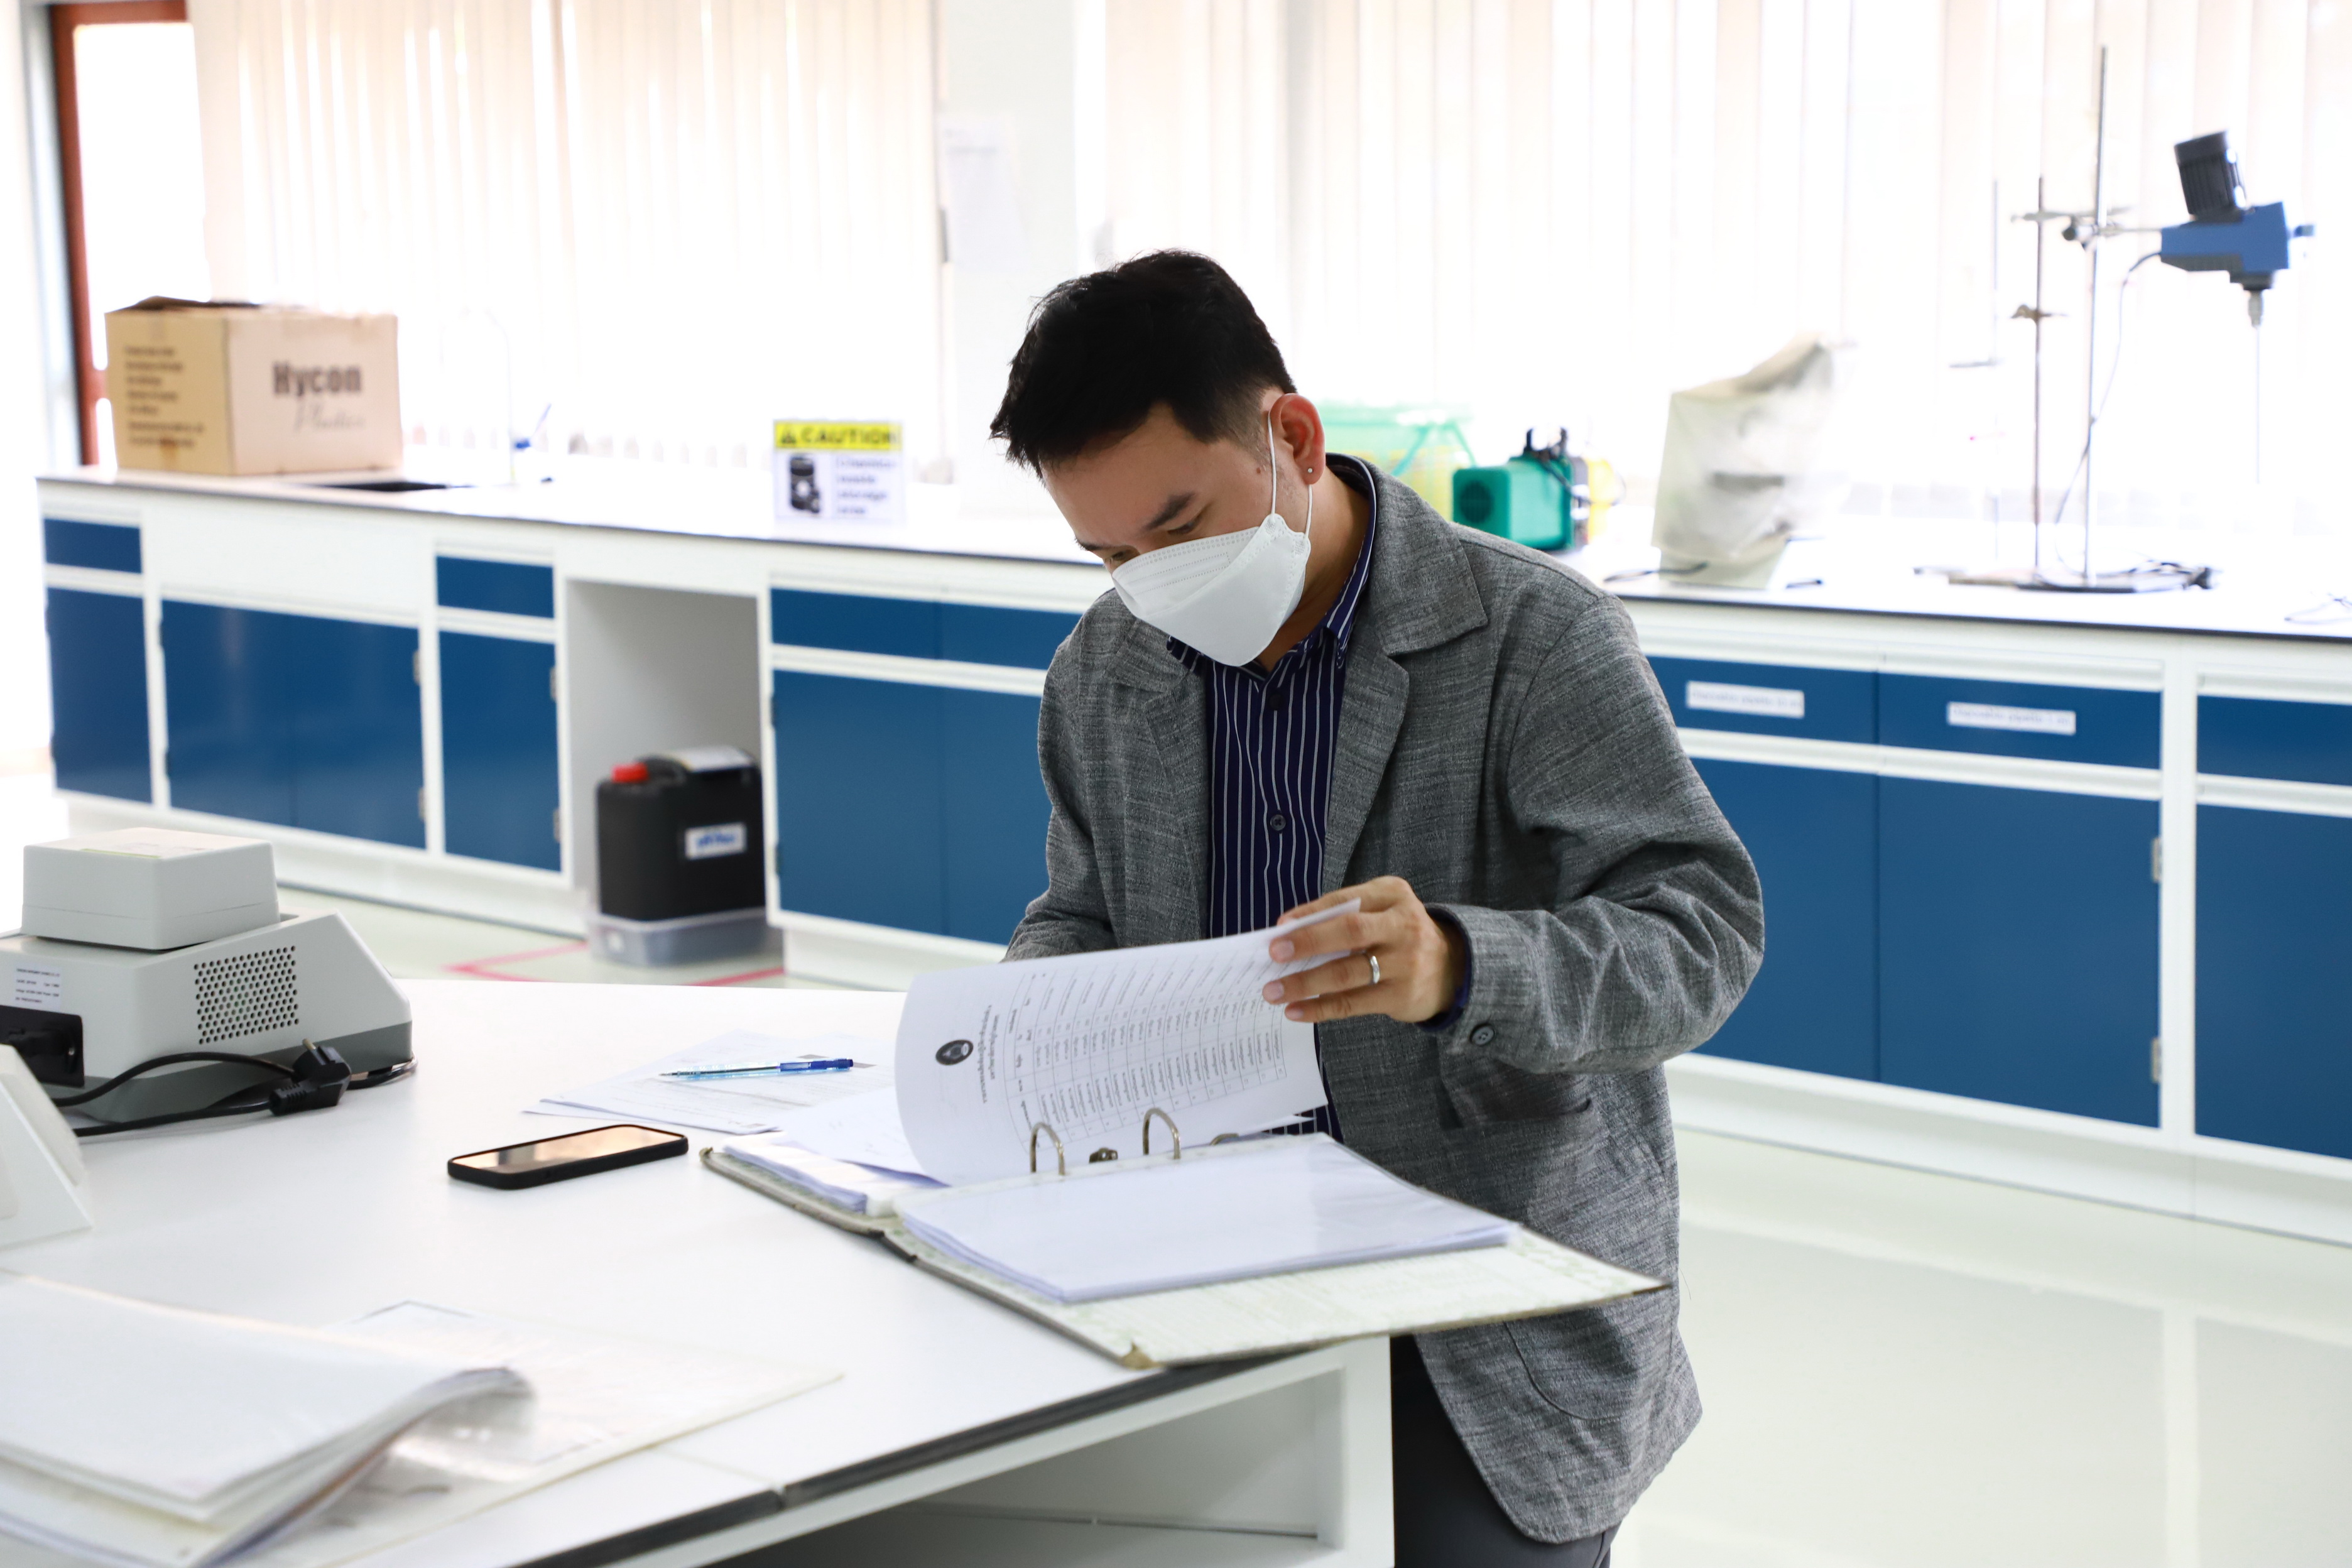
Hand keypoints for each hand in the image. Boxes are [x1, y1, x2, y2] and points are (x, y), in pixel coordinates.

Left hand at [1262, 876, 1466, 1024]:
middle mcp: (1403, 925)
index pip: (1344, 901)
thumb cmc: (1398, 934)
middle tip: (1274, 955)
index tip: (1279, 927)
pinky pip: (1352, 1003)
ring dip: (1305, 982)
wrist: (1451, 968)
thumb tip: (1290, 932)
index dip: (1310, 914)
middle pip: (1349, 932)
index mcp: (1393, 895)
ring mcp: (1404, 962)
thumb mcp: (1382, 909)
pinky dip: (1320, 1008)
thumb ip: (1345, 913)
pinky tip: (1296, 1011)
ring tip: (1275, 991)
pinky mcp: (1400, 995)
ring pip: (1347, 973)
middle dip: (1308, 942)